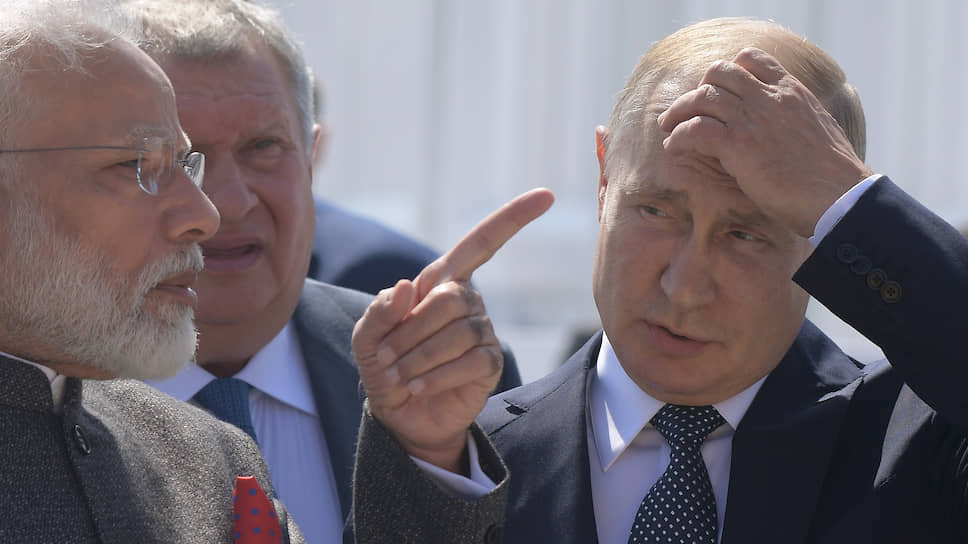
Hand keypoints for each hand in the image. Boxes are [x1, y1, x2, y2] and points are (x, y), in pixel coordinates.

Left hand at [352, 188, 554, 471]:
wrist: (400, 414)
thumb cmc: (384, 365)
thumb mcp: (367, 337)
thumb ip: (380, 310)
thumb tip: (409, 286)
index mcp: (441, 282)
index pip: (482, 243)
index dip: (512, 218)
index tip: (546, 195)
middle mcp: (468, 301)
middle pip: (451, 299)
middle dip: (411, 332)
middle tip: (387, 358)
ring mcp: (482, 332)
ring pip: (460, 333)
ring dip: (419, 358)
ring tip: (399, 376)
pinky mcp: (489, 364)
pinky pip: (471, 362)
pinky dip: (438, 376)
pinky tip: (419, 387)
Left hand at [656, 47, 872, 237]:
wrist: (840, 196)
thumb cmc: (832, 176)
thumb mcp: (817, 131)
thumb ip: (796, 120)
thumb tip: (786, 132)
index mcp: (792, 91)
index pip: (751, 59)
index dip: (728, 72)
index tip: (717, 92)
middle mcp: (770, 97)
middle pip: (719, 72)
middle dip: (697, 90)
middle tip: (686, 112)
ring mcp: (753, 118)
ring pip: (701, 96)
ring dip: (678, 112)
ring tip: (669, 128)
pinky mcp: (738, 145)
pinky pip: (694, 129)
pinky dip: (678, 137)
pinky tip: (674, 148)